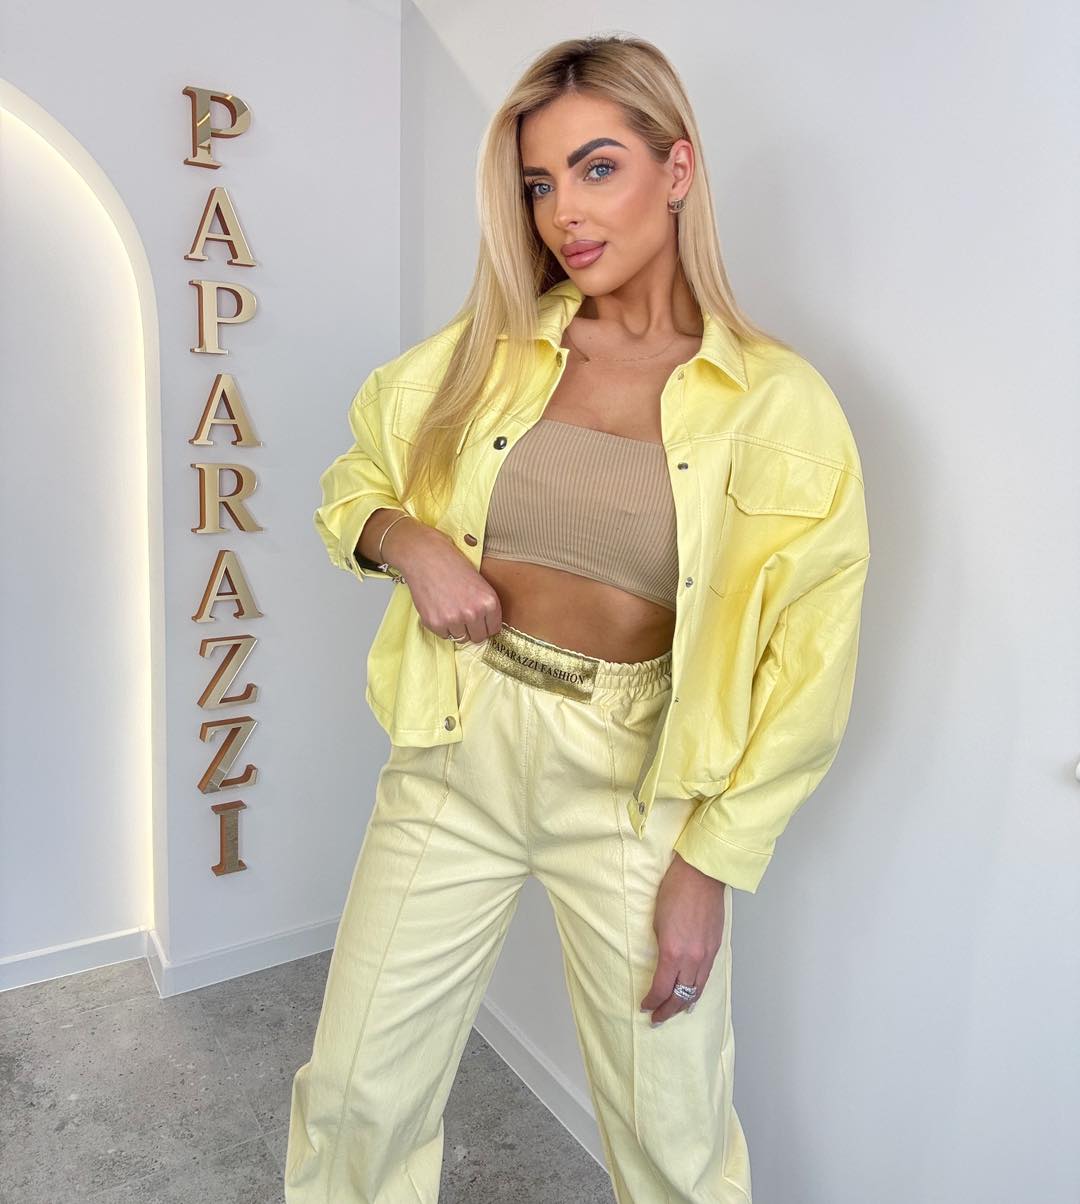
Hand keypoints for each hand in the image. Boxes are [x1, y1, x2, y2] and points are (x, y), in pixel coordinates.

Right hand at [384, 518, 502, 643]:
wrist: (426, 557)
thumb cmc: (453, 565)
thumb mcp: (480, 583)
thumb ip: (485, 606)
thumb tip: (485, 627)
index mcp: (489, 602)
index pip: (493, 629)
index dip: (486, 625)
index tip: (480, 621)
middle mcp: (473, 613)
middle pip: (478, 638)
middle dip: (472, 629)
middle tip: (463, 615)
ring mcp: (454, 620)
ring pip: (460, 638)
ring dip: (456, 627)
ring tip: (449, 607)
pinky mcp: (435, 623)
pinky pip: (444, 635)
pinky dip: (441, 626)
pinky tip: (439, 608)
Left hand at [639, 852, 726, 1025]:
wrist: (701, 876)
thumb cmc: (675, 892)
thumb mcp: (657, 922)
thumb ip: (661, 947)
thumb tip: (663, 962)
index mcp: (673, 952)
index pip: (661, 988)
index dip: (652, 1001)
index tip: (644, 1006)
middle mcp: (692, 959)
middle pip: (680, 996)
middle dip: (667, 1010)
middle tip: (657, 1019)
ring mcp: (706, 954)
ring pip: (696, 990)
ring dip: (684, 1004)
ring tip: (674, 1011)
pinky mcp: (715, 948)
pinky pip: (706, 977)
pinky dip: (697, 990)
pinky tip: (693, 994)